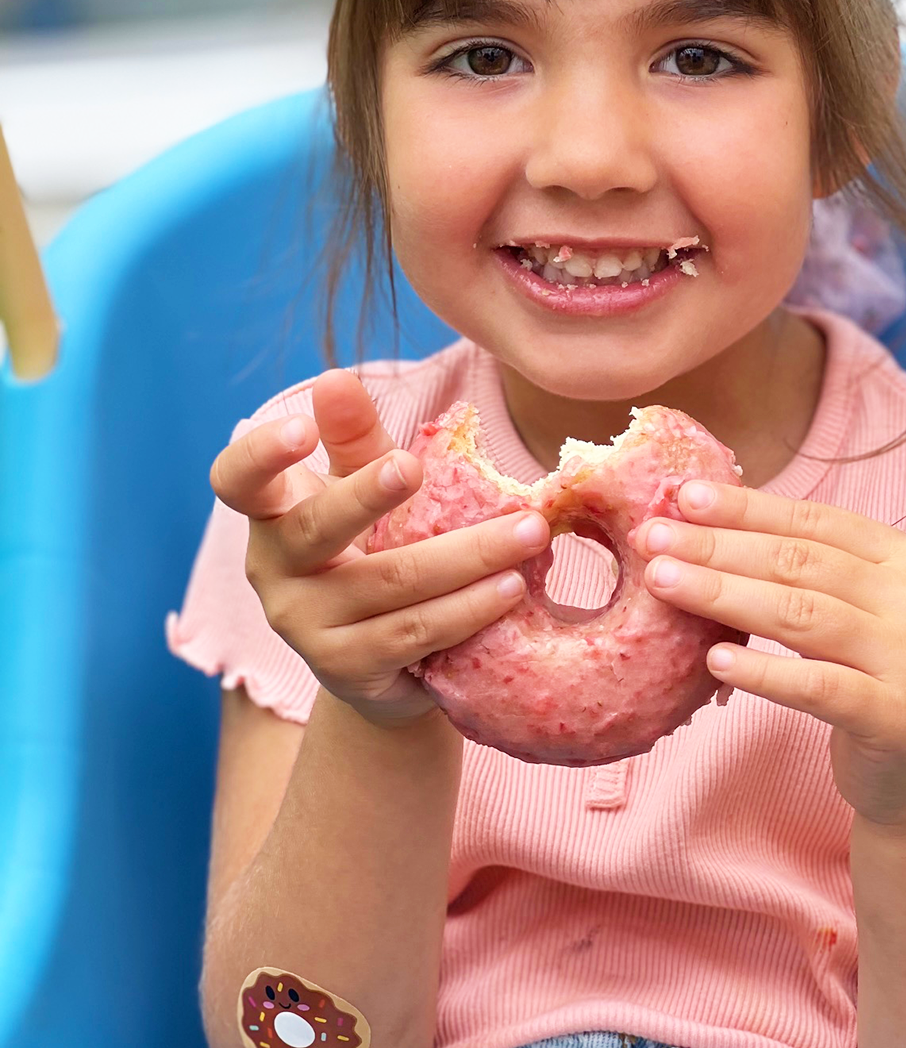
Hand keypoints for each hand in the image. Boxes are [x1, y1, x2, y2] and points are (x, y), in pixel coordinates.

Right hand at [208, 368, 549, 728]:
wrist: (386, 665)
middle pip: (316, 529)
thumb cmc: (371, 552)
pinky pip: (414, 634)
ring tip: (526, 533)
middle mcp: (275, 572)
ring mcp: (306, 627)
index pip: (237, 480)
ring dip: (466, 557)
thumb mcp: (362, 490)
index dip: (260, 454)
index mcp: (272, 514)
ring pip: (389, 584)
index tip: (301, 428)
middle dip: (367, 495)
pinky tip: (510, 588)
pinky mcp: (347, 669)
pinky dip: (468, 609)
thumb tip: (335, 378)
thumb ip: (355, 439)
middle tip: (413, 465)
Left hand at [628, 480, 905, 829]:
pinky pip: (817, 687)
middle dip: (719, 547)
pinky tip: (714, 660)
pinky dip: (763, 672)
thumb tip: (704, 526)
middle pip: (801, 563)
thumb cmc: (872, 681)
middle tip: (651, 538)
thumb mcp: (852, 614)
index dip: (746, 508)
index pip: (814, 521)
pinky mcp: (899, 717)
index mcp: (905, 560)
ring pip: (803, 615)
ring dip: (724, 595)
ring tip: (663, 582)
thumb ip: (802, 573)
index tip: (683, 496)